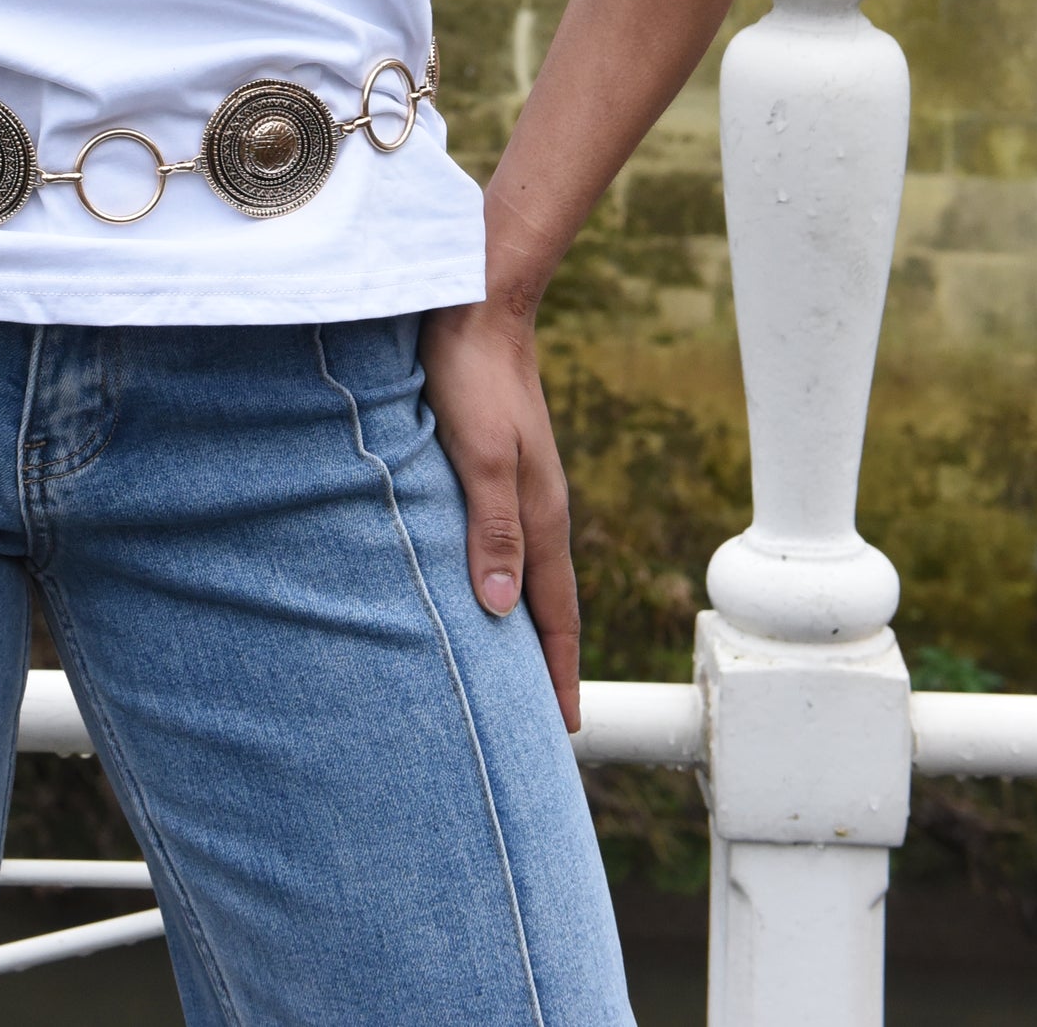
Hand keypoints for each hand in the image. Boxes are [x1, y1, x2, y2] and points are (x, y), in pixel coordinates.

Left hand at [419, 295, 580, 733]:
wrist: (475, 305)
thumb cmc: (470, 379)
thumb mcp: (479, 456)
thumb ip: (492, 530)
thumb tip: (504, 612)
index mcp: (540, 515)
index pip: (555, 614)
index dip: (559, 674)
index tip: (566, 731)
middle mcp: (536, 509)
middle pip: (548, 602)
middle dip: (548, 663)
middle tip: (542, 723)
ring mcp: (519, 487)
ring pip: (526, 574)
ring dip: (524, 624)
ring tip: (511, 671)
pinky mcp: (494, 466)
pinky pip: (505, 543)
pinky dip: (503, 581)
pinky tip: (480, 587)